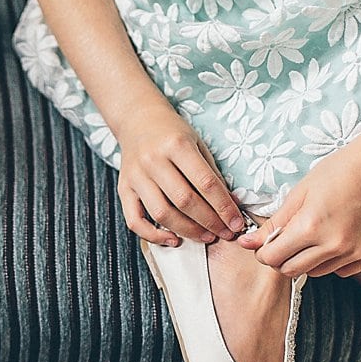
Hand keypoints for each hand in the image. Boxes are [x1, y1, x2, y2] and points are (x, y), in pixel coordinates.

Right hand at [115, 108, 245, 246]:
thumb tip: (230, 206)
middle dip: (210, 222)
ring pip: (162, 213)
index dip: (224, 207)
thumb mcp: (197, 144)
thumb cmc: (172, 134)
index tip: (236, 222)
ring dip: (188, 231)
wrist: (138, 121)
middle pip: (185, 201)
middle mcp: (153, 160)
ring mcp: (136, 176)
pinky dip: (153, 236)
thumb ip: (212, 174)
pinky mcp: (124, 189)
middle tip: (225, 233)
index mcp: (176, 145)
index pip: (206, 183)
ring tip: (206, 237)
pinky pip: (135, 221)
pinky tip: (173, 240)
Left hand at [238, 148, 360, 277]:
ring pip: (316, 272)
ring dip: (307, 260)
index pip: (273, 258)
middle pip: (292, 270)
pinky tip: (337, 237)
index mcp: (311, 227)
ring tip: (316, 233)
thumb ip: (273, 224)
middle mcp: (333, 245)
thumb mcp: (299, 194)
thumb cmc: (337, 172)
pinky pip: (341, 270)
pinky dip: (332, 260)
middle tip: (286, 241)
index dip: (264, 253)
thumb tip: (246, 243)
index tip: (265, 245)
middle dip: (282, 259)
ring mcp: (354, 252)